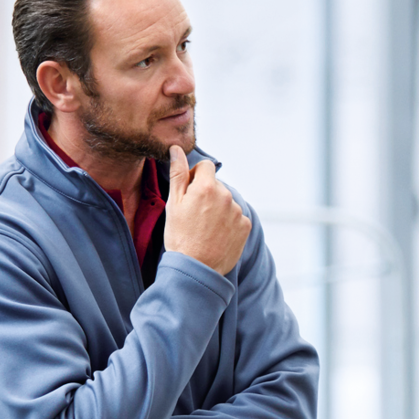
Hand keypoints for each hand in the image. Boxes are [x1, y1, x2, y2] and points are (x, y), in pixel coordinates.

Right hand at [164, 144, 250, 274]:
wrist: (196, 268)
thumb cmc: (179, 236)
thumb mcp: (173, 203)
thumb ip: (178, 173)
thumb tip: (177, 149)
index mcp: (206, 187)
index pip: (206, 166)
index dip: (195, 177)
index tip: (189, 192)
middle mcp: (226, 196)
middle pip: (216, 185)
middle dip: (206, 194)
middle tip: (194, 215)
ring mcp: (238, 211)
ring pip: (226, 201)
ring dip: (218, 208)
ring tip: (205, 228)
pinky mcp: (246, 226)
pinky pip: (236, 217)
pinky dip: (228, 222)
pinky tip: (216, 235)